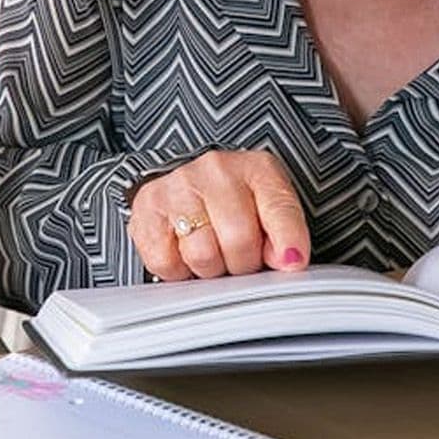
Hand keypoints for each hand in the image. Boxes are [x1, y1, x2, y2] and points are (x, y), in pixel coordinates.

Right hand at [128, 150, 311, 280]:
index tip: (291, 262)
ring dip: (210, 269)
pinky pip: (166, 262)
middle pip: (239, 240)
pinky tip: (185, 251)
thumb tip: (289, 261)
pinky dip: (177, 270)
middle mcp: (217, 169)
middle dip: (242, 263)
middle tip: (238, 258)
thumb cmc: (235, 204)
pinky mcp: (147, 207)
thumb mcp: (270, 209)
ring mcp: (179, 185)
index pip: (280, 209)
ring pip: (202, 255)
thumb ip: (285, 233)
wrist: (189, 186)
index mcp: (257, 169)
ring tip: (212, 252)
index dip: (288, 243)